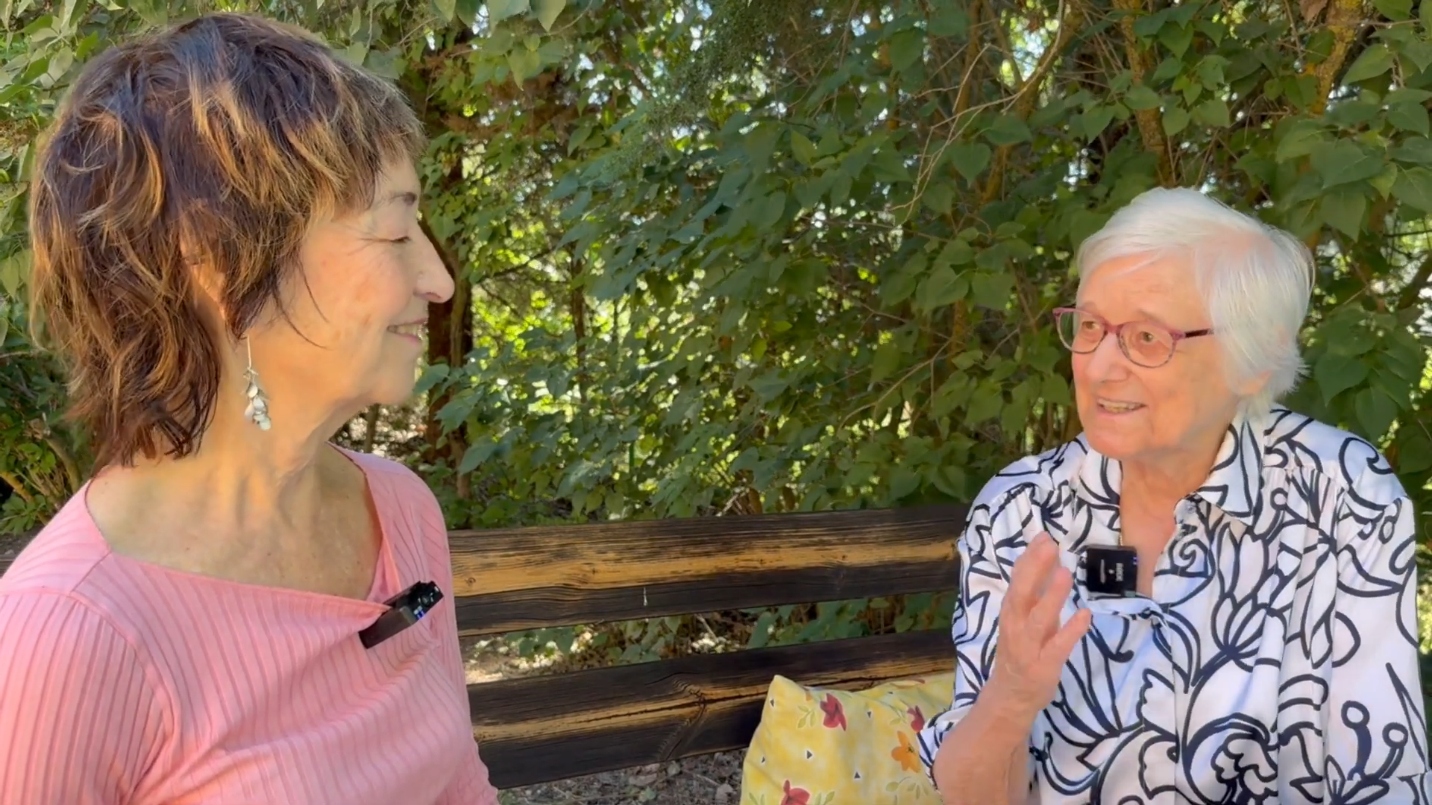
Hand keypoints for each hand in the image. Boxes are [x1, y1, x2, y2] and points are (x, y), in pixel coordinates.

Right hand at [986, 532, 1090, 719]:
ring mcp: (1028, 647)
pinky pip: (1058, 646)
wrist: (1011, 695)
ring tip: (1065, 573)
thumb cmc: (1020, 651)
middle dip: (1035, 569)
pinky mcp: (1044, 666)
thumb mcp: (1023, 619)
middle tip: (1050, 545)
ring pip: (1038, 619)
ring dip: (1051, 596)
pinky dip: (1071, 630)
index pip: (1018, 580)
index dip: (1029, 558)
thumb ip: (1034, 592)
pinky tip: (1084, 615)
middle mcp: (1015, 626)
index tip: (1043, 536)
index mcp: (1011, 612)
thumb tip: (1047, 558)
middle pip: (1022, 594)